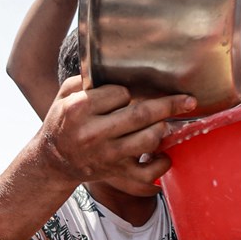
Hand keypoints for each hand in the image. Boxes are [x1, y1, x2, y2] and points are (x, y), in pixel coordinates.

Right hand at [40, 75, 196, 186]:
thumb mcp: (64, 96)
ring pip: (148, 139)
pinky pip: (146, 172)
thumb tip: (113, 66)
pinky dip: (161, 164)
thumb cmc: (62, 124)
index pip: (120, 93)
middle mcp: (92, 133)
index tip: (124, 98)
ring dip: (161, 130)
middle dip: (169, 105)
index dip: (126, 93)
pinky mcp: (115, 172)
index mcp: (79, 110)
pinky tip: (163, 155)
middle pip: (141, 115)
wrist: (52, 162)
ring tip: (163, 125)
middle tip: (188, 100)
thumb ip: (86, 79)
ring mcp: (106, 155)